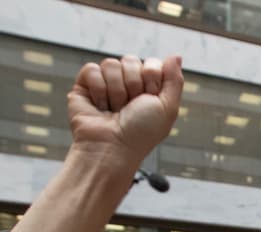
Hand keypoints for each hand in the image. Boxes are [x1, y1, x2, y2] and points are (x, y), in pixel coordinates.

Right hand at [67, 55, 182, 169]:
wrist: (113, 147)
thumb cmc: (141, 133)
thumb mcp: (168, 107)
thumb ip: (175, 80)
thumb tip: (176, 55)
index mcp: (147, 88)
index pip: (151, 63)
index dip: (151, 78)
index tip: (149, 98)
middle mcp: (126, 84)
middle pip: (131, 60)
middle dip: (134, 85)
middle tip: (130, 106)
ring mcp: (105, 84)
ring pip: (111, 64)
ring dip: (116, 91)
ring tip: (115, 110)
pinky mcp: (84, 86)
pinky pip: (92, 69)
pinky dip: (98, 89)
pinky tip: (100, 106)